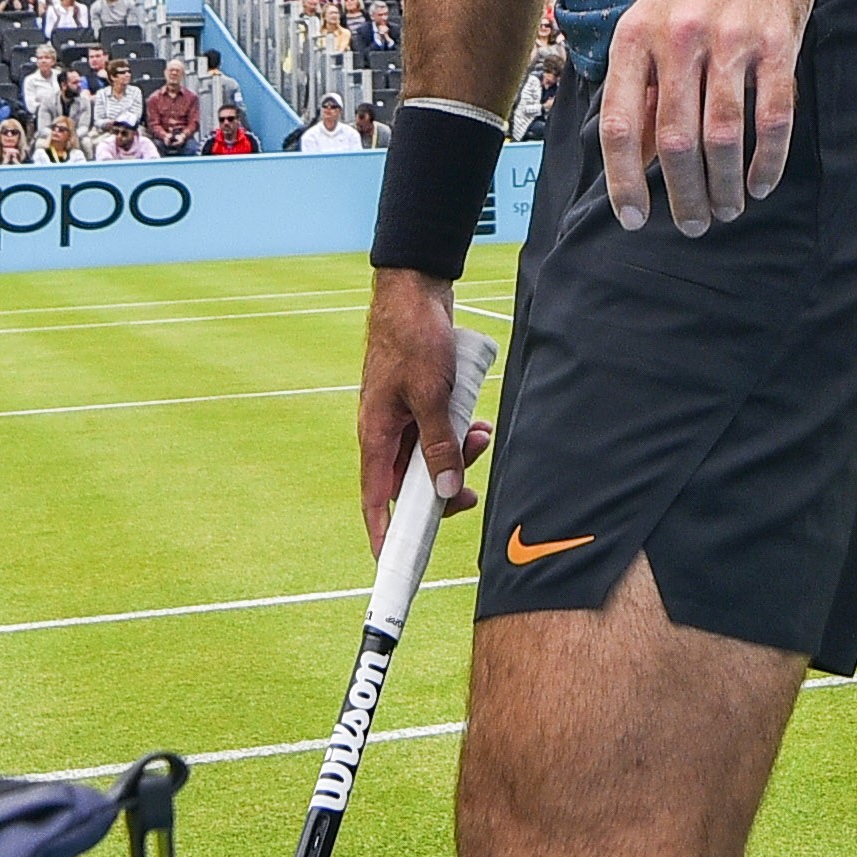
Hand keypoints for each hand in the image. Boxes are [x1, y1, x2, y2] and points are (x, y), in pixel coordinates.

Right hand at [357, 269, 480, 537]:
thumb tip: (444, 492)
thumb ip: (437, 446)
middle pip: (409, 484)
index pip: (374, 502)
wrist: (414, 292)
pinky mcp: (416, 403)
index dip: (385, 536)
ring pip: (427, 458)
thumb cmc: (413, 339)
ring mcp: (399, 418)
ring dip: (455, 456)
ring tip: (481, 437)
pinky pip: (435, 433)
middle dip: (441, 491)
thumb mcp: (430, 396)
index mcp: (375, 436)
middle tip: (471, 492)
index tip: (396, 565)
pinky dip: (456, 434)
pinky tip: (477, 421)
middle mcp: (383, 433)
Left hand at [601, 0, 821, 234]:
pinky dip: (768, 161)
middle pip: (677, 142)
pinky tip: (763, 182)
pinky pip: (773, 117)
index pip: (621, 125)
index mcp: (636, 36)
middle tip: (695, 224)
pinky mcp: (777, 42)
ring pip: (723, 137)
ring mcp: (730, 40)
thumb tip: (637, 161)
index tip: (634, 218)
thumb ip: (643, 88)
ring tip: (729, 209)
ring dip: (727, 187)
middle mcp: (678, 39)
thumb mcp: (649, 23)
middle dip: (685, 196)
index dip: (624, 181)